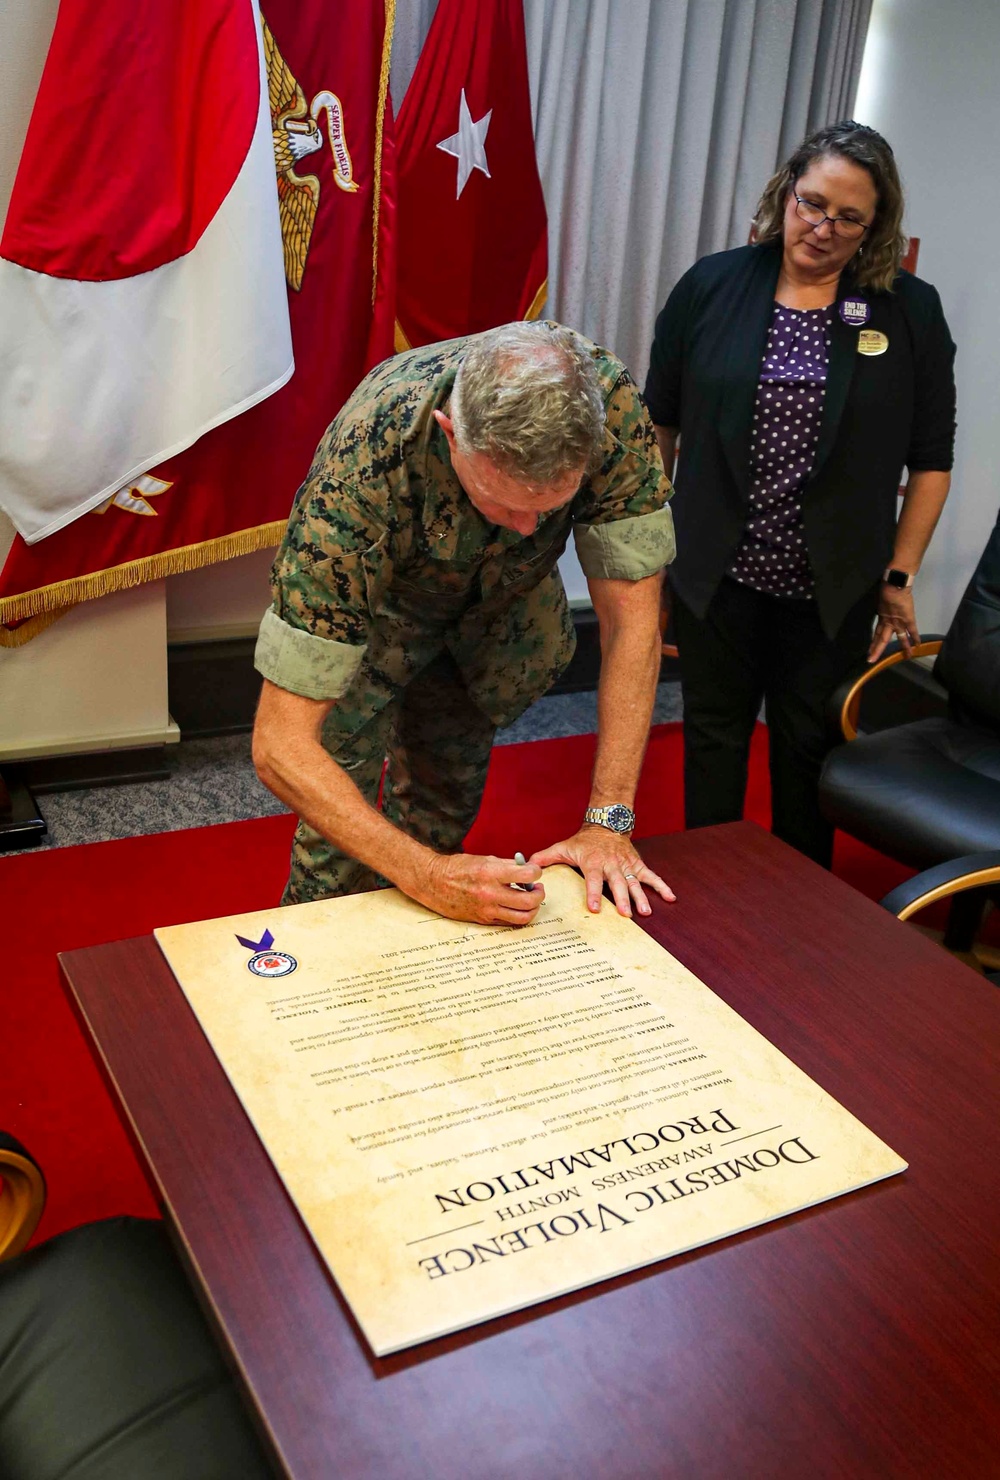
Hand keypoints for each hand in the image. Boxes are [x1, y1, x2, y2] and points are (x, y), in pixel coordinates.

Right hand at [412, 851, 543, 925]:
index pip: (527, 875)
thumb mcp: (484, 859)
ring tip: (529, 899)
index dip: (537, 872)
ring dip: (532, 908)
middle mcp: (490, 893)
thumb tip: (526, 870)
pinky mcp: (483, 920)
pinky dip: (517, 915)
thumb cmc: (457, 868)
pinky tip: (515, 906)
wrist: (433, 882)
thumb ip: (507, 865)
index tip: (535, 871)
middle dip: (539, 894)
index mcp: (491, 873)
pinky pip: (508, 922)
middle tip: (537, 888)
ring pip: (523, 917)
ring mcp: (487, 909)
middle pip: (529, 900)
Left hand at [530, 825, 675, 917]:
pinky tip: (671, 898)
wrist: (606, 823)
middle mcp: (612, 864)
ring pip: (635, 882)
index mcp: (593, 862)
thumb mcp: (564, 846)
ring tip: (645, 913)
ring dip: (641, 897)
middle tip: (625, 915)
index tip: (594, 908)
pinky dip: (662, 886)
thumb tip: (527, 865)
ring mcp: (626, 865)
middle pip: (617, 883)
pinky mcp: (637, 865)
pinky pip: (651, 876)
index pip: (593, 879)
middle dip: (621, 899)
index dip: (593, 893)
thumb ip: (546, 857)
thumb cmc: (584, 841)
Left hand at [868, 585, 918, 662]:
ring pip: (899, 637)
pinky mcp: (908, 619)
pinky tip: (917, 646)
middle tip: (871, 661)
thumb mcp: (881, 599)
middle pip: (881, 639)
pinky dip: (915, 637)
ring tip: (905, 657)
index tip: (870, 651)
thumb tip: (883, 603)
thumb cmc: (887, 589)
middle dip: (877, 650)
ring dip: (903, 647)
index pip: (876, 633)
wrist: (894, 585)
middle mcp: (889, 622)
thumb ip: (883, 605)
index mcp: (882, 618)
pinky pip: (913, 630)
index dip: (874, 642)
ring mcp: (898, 621)